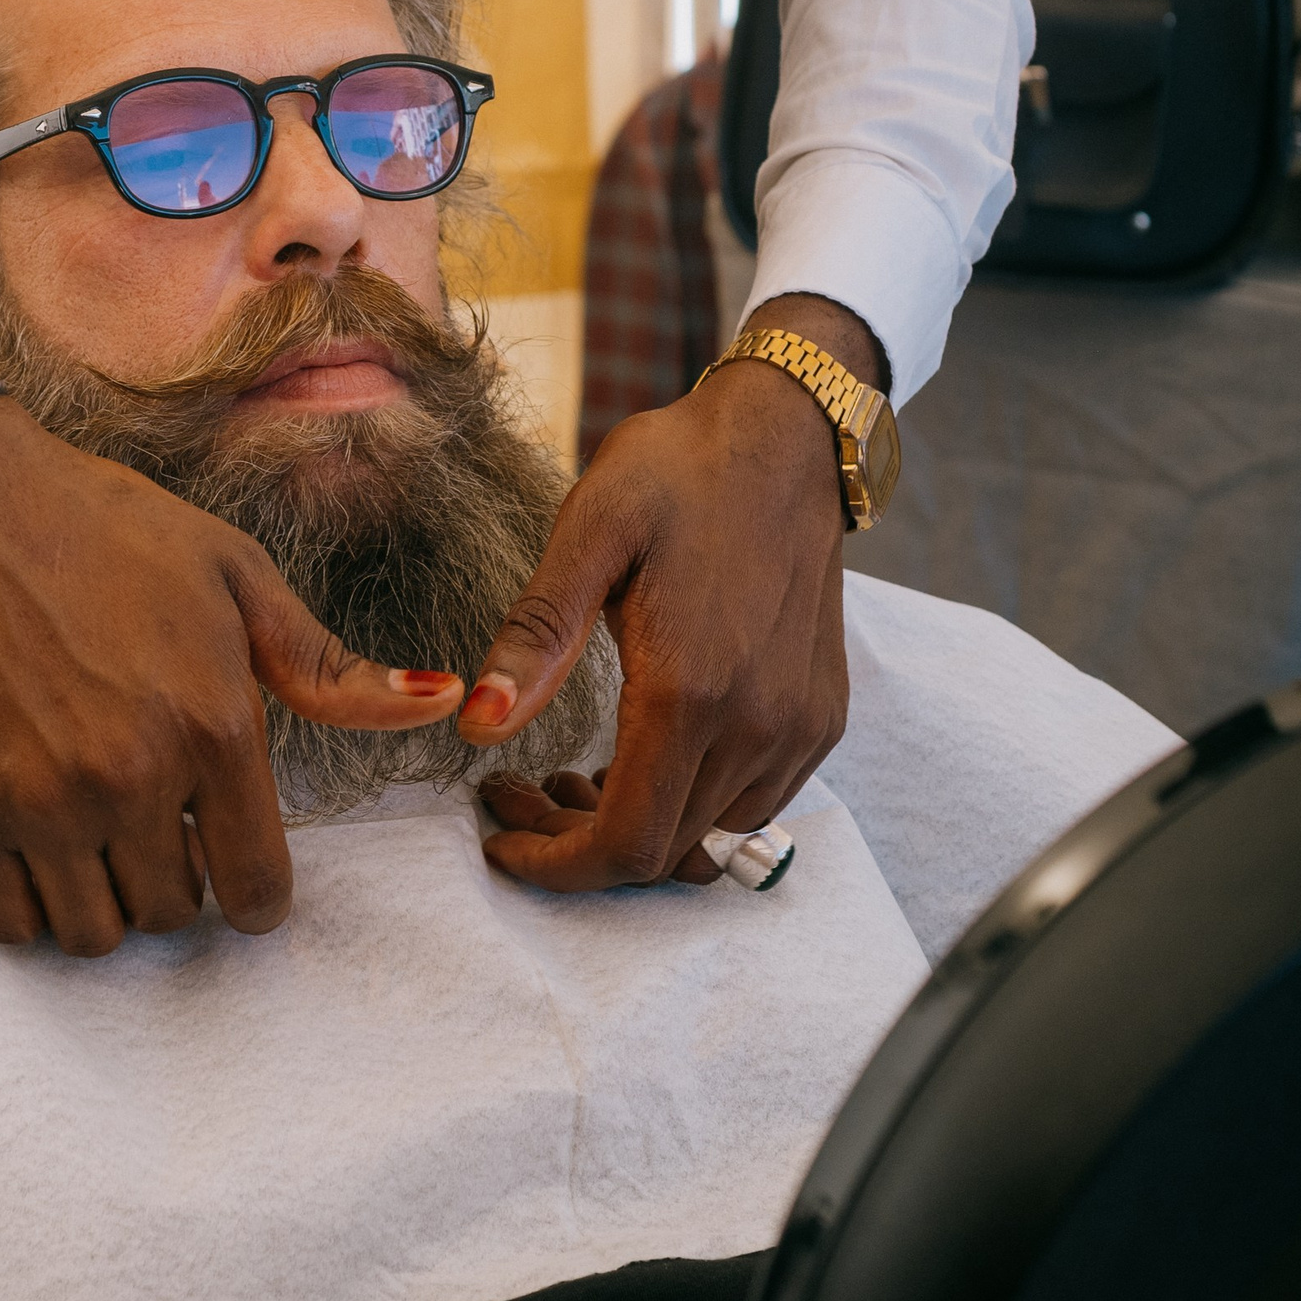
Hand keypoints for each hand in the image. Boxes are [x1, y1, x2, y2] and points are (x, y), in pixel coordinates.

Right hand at [0, 338, 462, 953]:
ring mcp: (41, 800)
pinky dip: (30, 905)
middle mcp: (130, 777)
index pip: (258, 888)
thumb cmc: (114, 534)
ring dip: (104, 897)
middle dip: (175, 877)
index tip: (229, 861)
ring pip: (96, 934)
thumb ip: (331, 668)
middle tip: (150, 813)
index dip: (253, 890)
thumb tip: (444, 700)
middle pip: (175, 914)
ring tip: (93, 828)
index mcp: (213, 726)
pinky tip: (37, 841)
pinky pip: (11, 923)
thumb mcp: (240, 581)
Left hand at [460, 297, 875, 891]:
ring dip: (634, 829)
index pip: (625, 843)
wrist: (785, 437)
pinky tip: (639, 755)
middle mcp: (759, 725)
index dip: (556, 864)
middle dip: (576, 844)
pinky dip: (689, 805)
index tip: (497, 837)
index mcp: (691, 690)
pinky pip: (753, 804)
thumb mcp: (589, 533)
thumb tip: (479, 727)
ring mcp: (800, 728)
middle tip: (514, 791)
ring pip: (709, 841)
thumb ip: (536, 636)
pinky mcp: (821, 718)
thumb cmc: (677, 472)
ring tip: (568, 774)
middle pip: (662, 854)